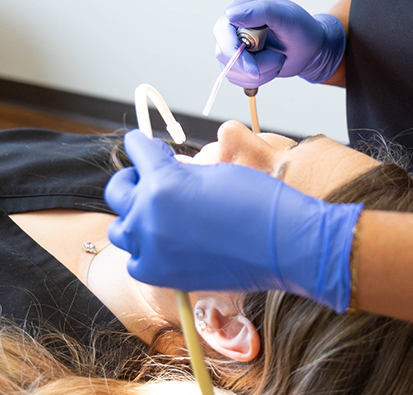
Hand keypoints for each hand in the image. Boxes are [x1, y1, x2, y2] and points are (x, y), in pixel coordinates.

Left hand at [104, 130, 361, 312]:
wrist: (286, 244)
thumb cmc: (260, 202)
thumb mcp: (217, 172)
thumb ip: (183, 172)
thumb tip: (169, 173)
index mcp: (164, 182)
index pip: (136, 150)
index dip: (143, 145)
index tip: (146, 147)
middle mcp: (150, 216)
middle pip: (118, 191)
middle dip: (134, 179)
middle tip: (149, 179)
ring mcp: (153, 249)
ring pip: (122, 230)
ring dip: (135, 217)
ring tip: (156, 214)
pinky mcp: (164, 275)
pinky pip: (137, 262)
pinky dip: (145, 252)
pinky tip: (165, 244)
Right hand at [214, 0, 345, 87]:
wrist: (310, 49)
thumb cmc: (302, 30)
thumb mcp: (287, 17)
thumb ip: (260, 11)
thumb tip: (230, 15)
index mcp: (243, 4)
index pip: (222, 31)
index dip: (234, 53)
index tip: (254, 69)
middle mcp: (233, 23)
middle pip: (223, 54)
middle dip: (251, 66)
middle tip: (278, 61)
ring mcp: (233, 43)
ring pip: (231, 71)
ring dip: (259, 74)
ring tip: (278, 61)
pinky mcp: (237, 61)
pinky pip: (237, 79)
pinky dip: (257, 80)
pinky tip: (272, 68)